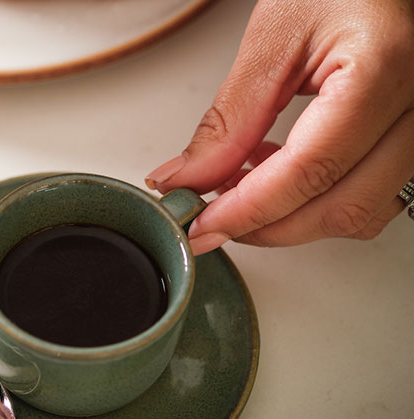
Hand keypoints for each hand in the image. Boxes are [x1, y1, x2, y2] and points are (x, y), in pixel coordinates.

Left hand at [146, 0, 413, 253]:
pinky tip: (281, 175)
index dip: (248, 211)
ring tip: (243, 185)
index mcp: (385, 68)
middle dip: (266, 226)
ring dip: (293, 217)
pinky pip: (375, 196)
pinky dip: (320, 202)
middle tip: (211, 218)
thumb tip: (188, 179)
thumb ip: (230, 118)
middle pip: (342, 208)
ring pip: (362, 213)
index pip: (311, 170)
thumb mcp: (274, 37)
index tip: (201, 225)